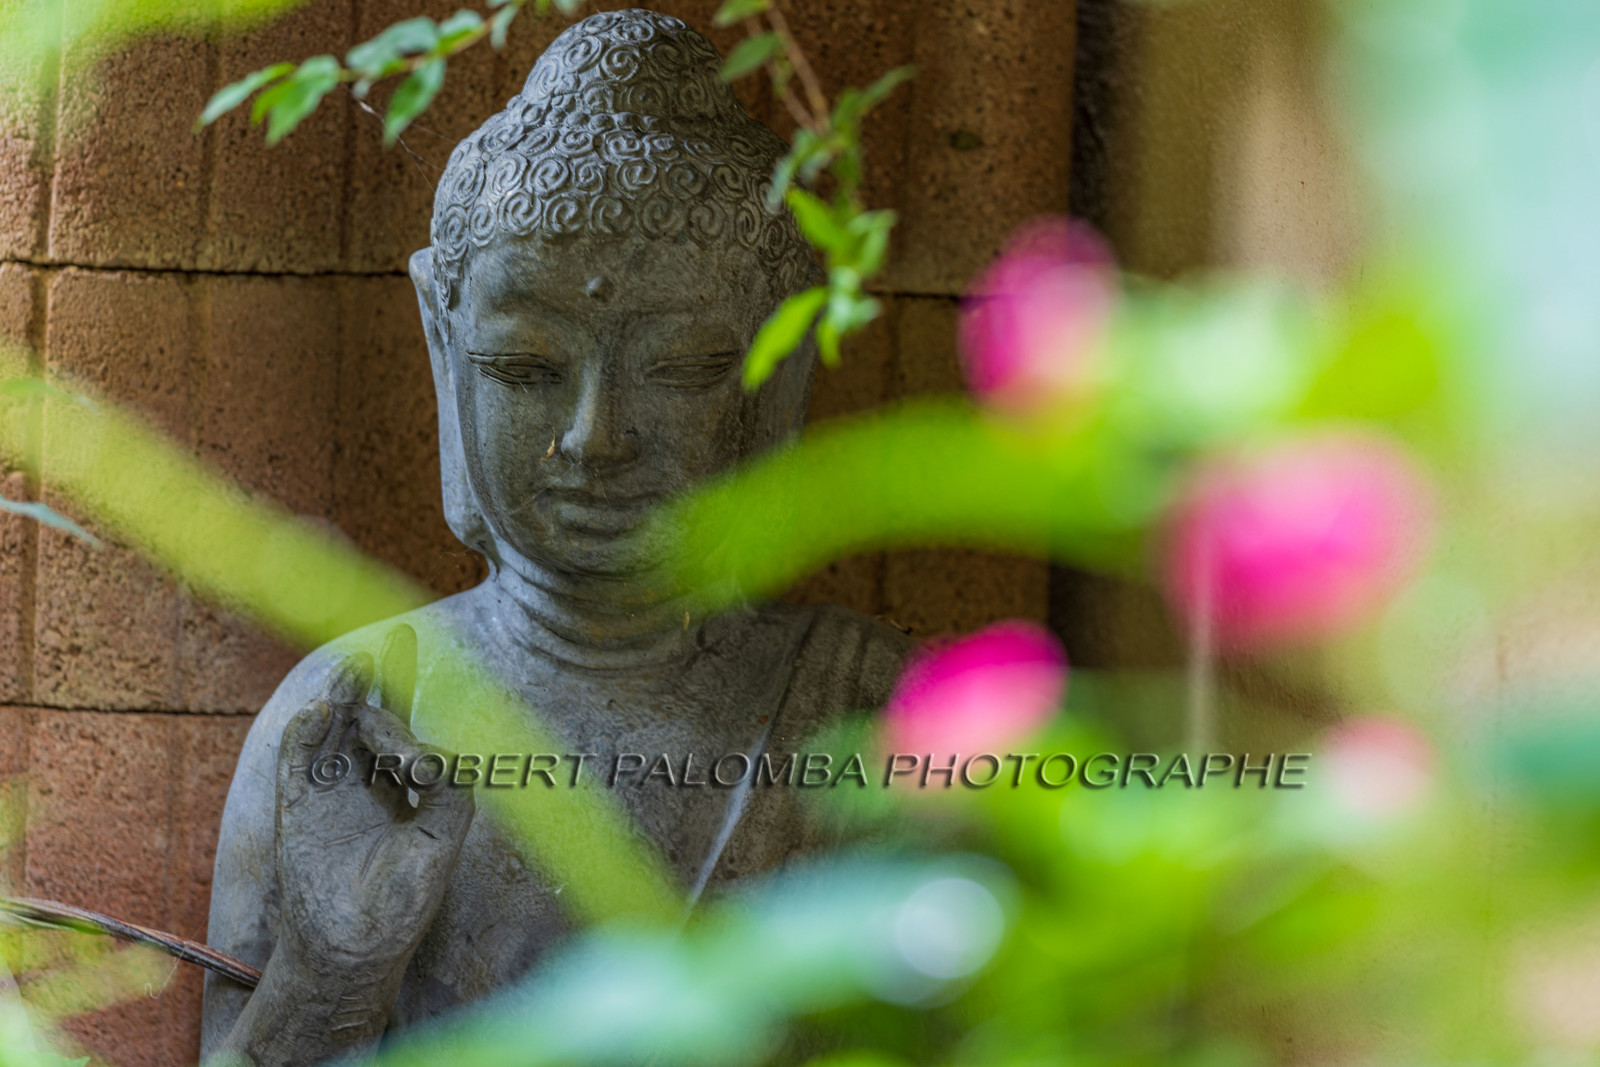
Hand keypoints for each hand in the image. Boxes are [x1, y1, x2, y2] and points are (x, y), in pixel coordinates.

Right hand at [272, 625, 473, 974]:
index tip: (417, 755)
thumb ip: (451, 790)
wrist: (354, 948)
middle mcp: (364, 785)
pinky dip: (305, 735)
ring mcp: (328, 794)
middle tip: (397, 637)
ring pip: (334, 730)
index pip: (409, 735)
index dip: (414, 727)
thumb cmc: (402, 902)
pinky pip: (297, 762)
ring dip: (345, 697)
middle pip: (370, 717)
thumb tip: (436, 748)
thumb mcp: (442, 840)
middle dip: (383, 679)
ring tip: (356, 664)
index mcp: (403, 792)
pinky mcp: (296, 810)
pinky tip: (320, 713)